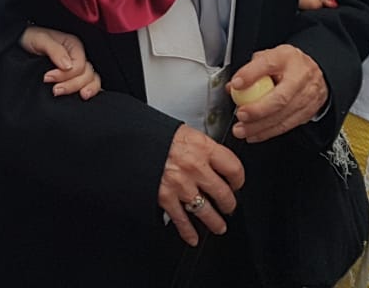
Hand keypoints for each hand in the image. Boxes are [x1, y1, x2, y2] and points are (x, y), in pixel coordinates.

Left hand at [19, 26, 102, 99]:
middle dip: (71, 85)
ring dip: (79, 90)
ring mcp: (78, 68)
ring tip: (64, 94)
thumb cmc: (31, 38)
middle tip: (54, 90)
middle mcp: (79, 56)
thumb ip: (55, 50)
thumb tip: (68, 66)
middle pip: (87, 75)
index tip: (47, 77)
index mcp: (74, 45)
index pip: (79, 66)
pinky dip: (87, 91)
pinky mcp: (74, 77)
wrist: (20, 44)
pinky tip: (78, 98)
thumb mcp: (40, 40)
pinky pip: (89, 85)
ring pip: (92, 81)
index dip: (65, 75)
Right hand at [157, 124, 244, 244]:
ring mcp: (181, 184)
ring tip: (219, 226)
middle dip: (229, 204)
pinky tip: (192, 236)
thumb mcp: (184, 132)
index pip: (233, 168)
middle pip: (223, 193)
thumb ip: (201, 146)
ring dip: (215, 222)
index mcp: (202, 147)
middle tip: (229, 206)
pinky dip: (188, 231)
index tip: (237, 183)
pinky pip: (181, 219)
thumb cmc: (155, 133)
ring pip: (206, 211)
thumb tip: (214, 158)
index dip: (239, 179)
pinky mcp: (165, 197)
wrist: (130, 138)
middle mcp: (195, 167)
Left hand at [229, 44, 326, 142]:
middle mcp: (299, 76)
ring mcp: (307, 96)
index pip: (268, 64)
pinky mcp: (308, 112)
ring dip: (259, 127)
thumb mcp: (269, 57)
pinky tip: (255, 134)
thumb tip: (233, 87)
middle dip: (257, 110)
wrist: (314, 72)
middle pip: (280, 97)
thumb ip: (250, 70)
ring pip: (283, 116)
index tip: (236, 84)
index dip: (251, 75)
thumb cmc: (288, 64)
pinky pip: (287, 126)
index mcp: (286, 58)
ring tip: (242, 130)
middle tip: (240, 114)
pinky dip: (268, 132)